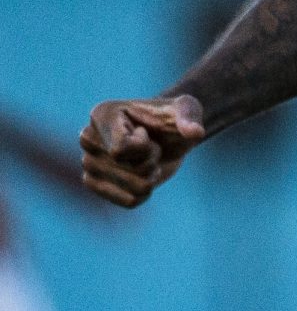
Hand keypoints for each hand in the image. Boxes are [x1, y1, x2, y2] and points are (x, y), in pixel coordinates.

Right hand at [78, 95, 206, 207]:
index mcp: (102, 114)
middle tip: (150, 146)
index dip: (145, 147)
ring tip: (147, 160)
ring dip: (150, 178)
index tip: (146, 132)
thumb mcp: (187, 109)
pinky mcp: (92, 184)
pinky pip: (128, 201)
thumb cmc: (172, 118)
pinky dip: (145, 193)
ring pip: (132, 188)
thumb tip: (195, 132)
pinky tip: (143, 177)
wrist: (166, 136)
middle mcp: (88, 138)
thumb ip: (190, 116)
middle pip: (127, 169)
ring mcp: (87, 163)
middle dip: (151, 161)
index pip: (120, 150)